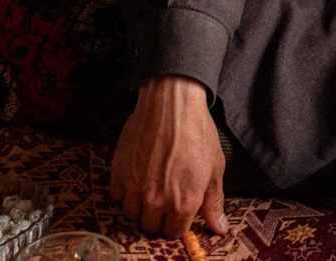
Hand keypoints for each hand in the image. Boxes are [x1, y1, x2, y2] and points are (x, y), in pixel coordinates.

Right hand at [108, 75, 227, 236]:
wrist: (171, 103)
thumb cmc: (197, 132)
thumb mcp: (215, 167)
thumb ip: (214, 202)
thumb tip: (219, 228)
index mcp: (183, 203)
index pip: (174, 232)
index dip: (176, 222)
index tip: (177, 210)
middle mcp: (157, 200)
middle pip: (150, 226)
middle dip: (158, 216)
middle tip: (164, 196)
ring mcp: (135, 187)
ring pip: (132, 213)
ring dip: (140, 205)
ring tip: (150, 185)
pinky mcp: (118, 172)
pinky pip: (116, 195)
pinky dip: (124, 190)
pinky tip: (136, 174)